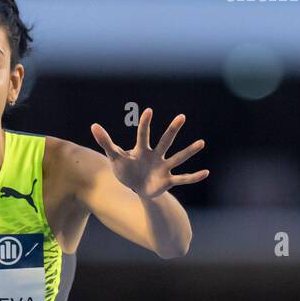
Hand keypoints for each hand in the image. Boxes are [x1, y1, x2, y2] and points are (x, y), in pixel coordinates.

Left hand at [90, 108, 207, 198]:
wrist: (136, 189)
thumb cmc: (126, 170)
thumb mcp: (115, 158)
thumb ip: (106, 142)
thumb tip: (93, 125)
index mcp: (142, 150)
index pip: (143, 134)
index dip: (145, 124)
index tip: (148, 112)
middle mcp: (156, 156)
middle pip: (165, 141)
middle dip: (172, 130)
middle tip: (181, 117)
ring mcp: (163, 168)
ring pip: (178, 158)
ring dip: (189, 151)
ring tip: (201, 142)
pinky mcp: (167, 181)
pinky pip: (182, 179)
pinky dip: (193, 177)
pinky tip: (206, 172)